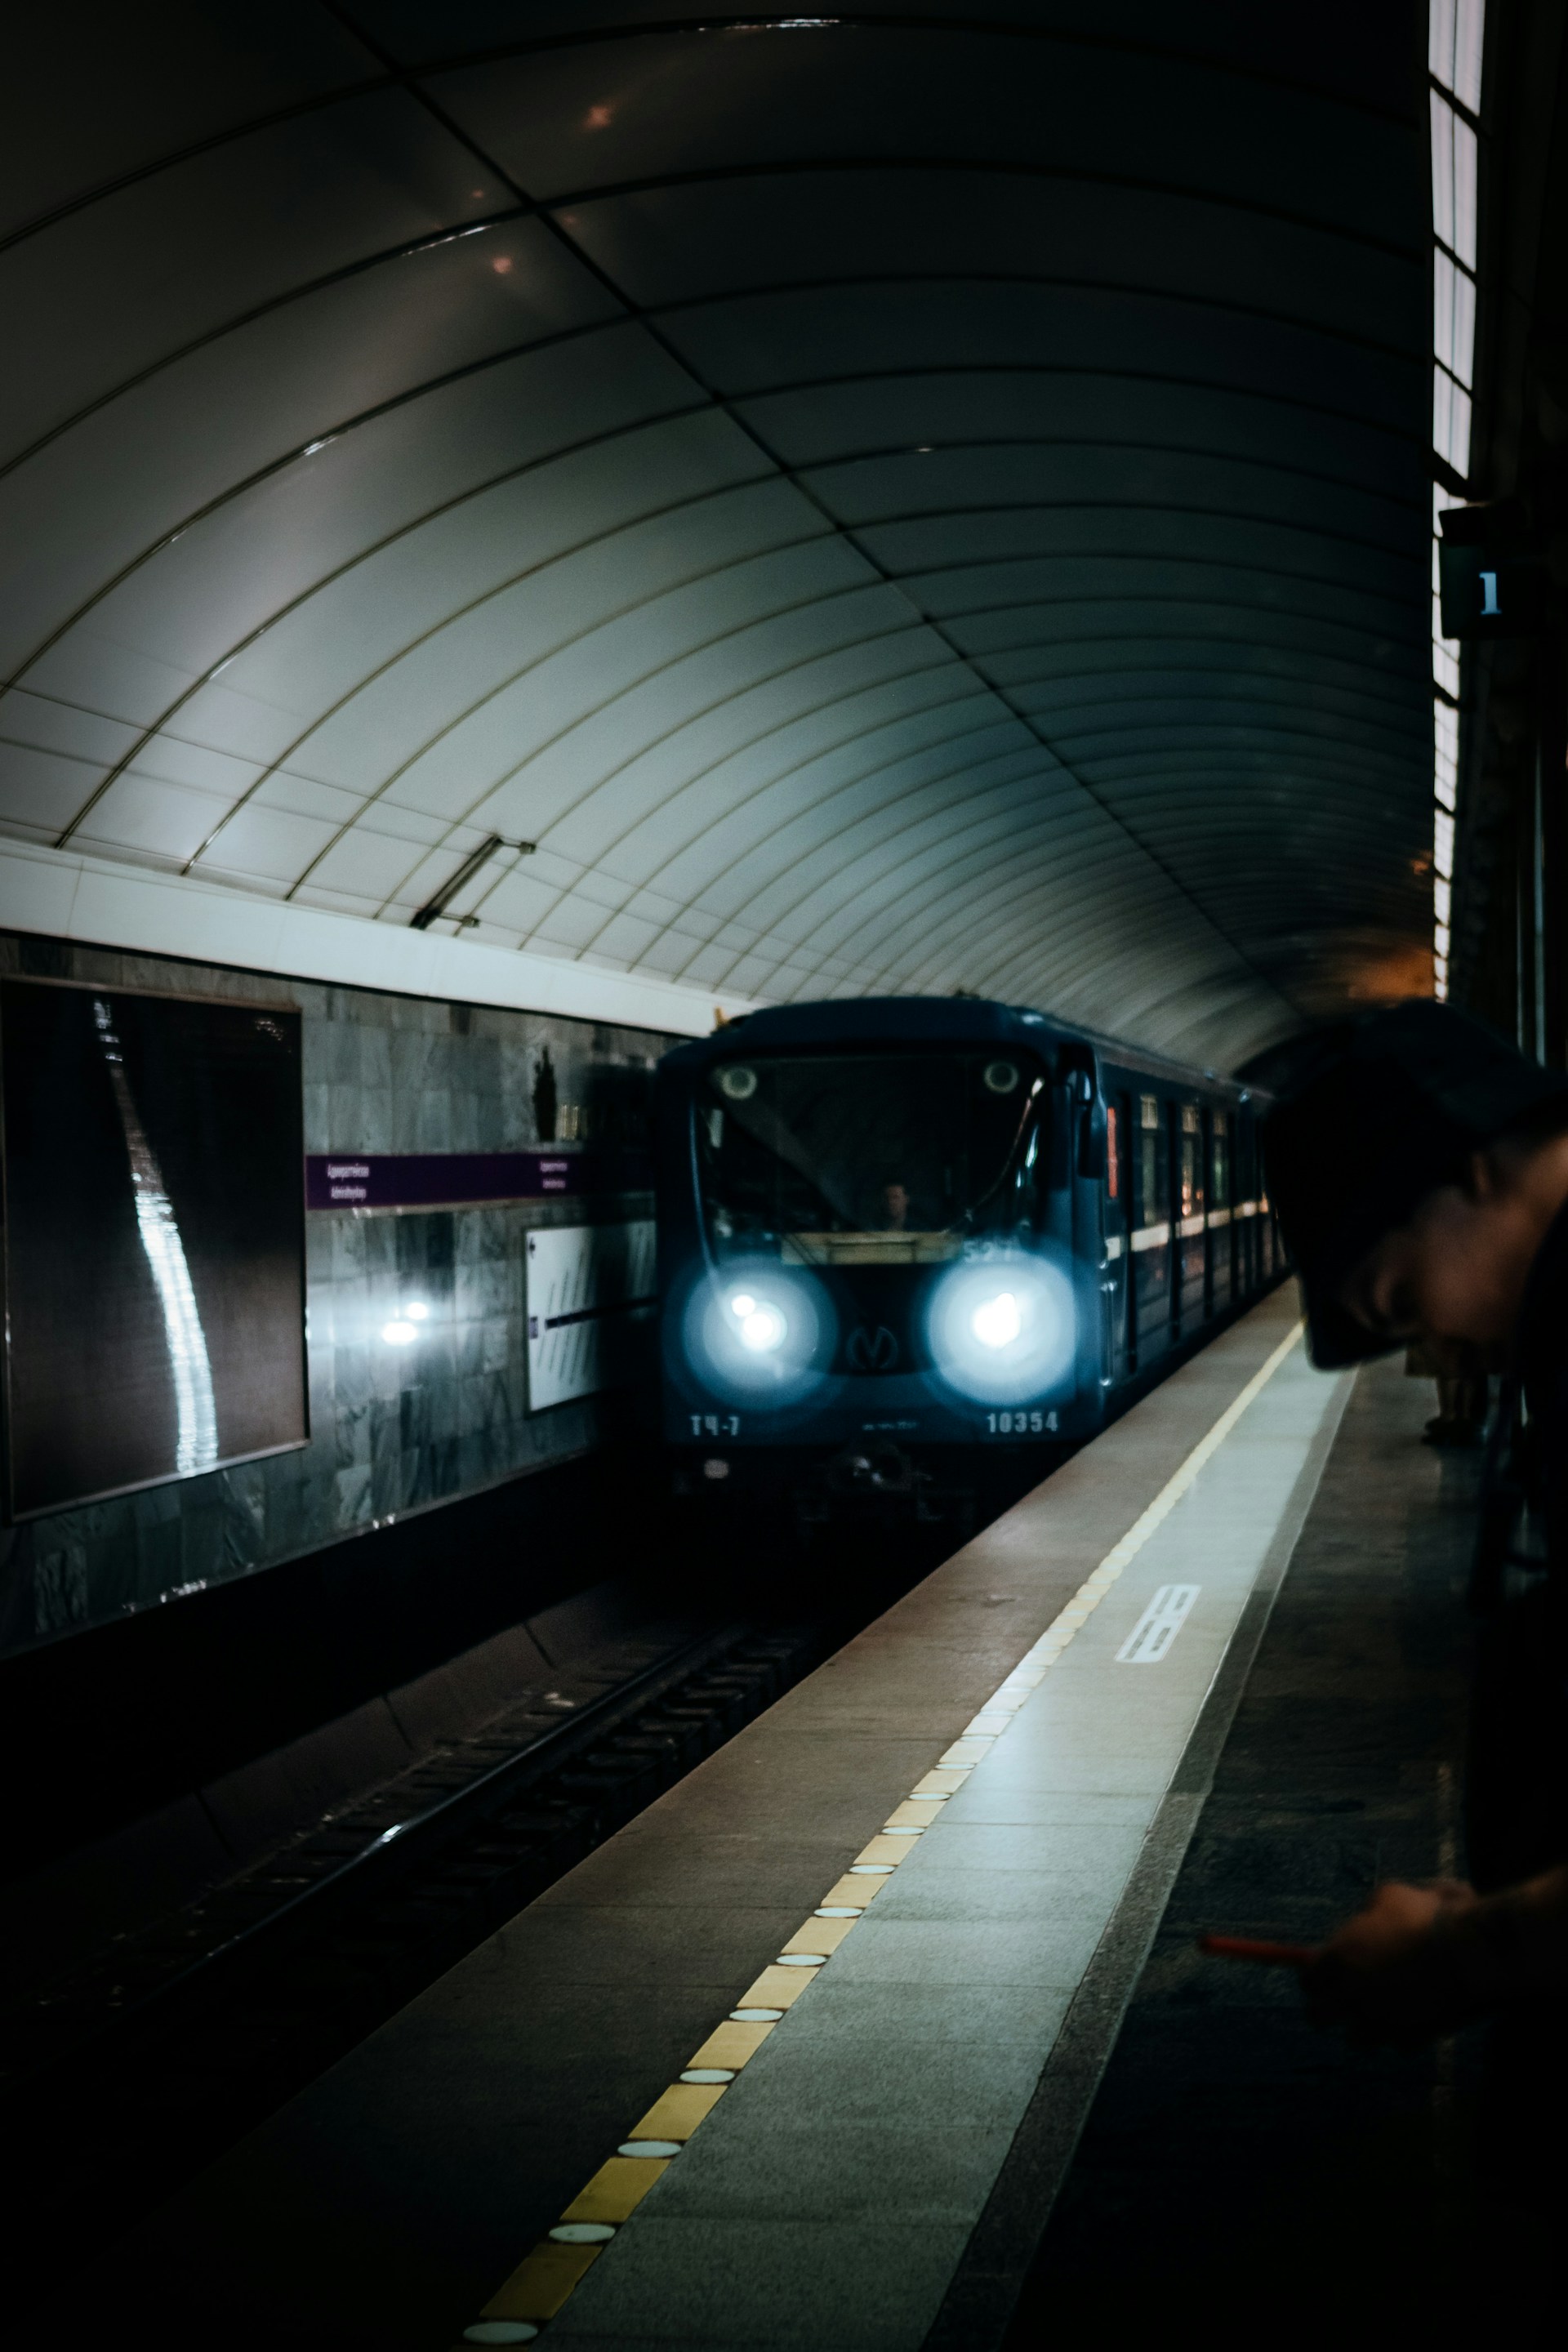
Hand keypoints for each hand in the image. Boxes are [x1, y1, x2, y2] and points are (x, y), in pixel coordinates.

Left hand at [1302, 1879, 1479, 2042]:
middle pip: (1318, 2017)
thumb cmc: (1425, 1916)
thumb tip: (1365, 1918)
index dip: (1314, 1979)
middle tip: (1338, 2004)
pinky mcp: (1408, 2039)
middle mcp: (1350, 1994)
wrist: (1466, 1953)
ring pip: (1356, 2040)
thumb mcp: (1389, 1896)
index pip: (1308, 1980)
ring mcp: (1378, 2021)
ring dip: (1365, 2028)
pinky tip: (1411, 2021)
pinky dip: (1402, 2036)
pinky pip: (1396, 2045)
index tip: (1322, 1979)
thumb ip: (1369, 1912)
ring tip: (1377, 2015)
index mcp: (1339, 1957)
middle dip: (1325, 2011)